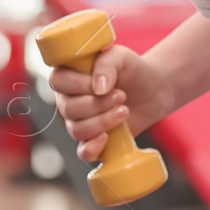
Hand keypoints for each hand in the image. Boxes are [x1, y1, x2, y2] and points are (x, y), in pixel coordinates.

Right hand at [48, 43, 174, 162]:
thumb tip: (98, 89)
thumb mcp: (120, 57)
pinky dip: (92, 148)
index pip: (57, 81)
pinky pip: (83, 152)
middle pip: (69, 109)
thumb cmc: (131, 69)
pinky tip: (107, 137)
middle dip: (98, 104)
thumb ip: (106, 65)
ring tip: (124, 110)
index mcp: (69, 76)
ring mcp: (79, 122)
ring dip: (103, 121)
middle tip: (121, 96)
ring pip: (77, 130)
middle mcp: (68, 100)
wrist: (152, 90)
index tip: (104, 86)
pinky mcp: (93, 140)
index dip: (79, 85)